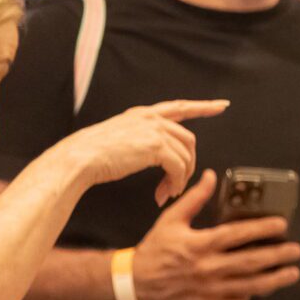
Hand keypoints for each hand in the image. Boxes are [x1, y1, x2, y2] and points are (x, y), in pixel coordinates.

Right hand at [55, 100, 226, 202]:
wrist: (78, 159)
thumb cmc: (90, 155)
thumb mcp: (117, 137)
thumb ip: (138, 139)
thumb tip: (155, 153)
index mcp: (142, 114)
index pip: (179, 107)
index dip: (202, 107)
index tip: (221, 106)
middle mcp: (151, 118)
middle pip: (188, 140)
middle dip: (188, 164)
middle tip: (177, 185)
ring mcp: (155, 130)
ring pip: (185, 156)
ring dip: (180, 178)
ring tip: (167, 193)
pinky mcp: (156, 147)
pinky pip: (179, 167)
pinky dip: (176, 183)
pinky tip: (165, 194)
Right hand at [130, 171, 299, 299]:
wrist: (133, 284)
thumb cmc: (154, 249)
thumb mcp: (171, 219)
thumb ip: (195, 198)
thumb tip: (212, 176)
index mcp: (200, 244)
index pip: (239, 235)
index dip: (263, 229)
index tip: (282, 225)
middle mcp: (207, 268)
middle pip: (251, 262)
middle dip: (278, 256)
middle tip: (296, 250)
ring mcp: (208, 289)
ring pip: (250, 286)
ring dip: (275, 280)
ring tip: (292, 273)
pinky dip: (251, 295)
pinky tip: (262, 288)